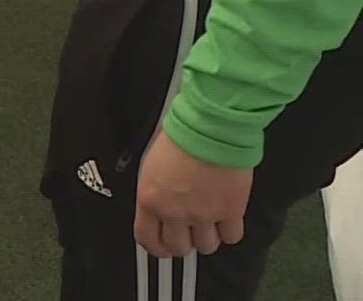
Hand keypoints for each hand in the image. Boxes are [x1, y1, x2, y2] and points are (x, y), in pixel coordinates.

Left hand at [134, 128, 251, 257]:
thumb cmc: (180, 137)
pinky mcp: (231, 212)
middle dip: (182, 244)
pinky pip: (231, 237)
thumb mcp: (151, 165)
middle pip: (178, 248)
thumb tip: (158, 205)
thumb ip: (154, 192)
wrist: (209, 129)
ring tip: (208, 225)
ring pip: (206, 247)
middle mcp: (175, 213)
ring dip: (206, 239)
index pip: (147, 238)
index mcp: (150, 199)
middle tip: (187, 236)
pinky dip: (229, 233)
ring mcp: (204, 215)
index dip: (155, 248)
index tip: (161, 248)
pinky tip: (226, 221)